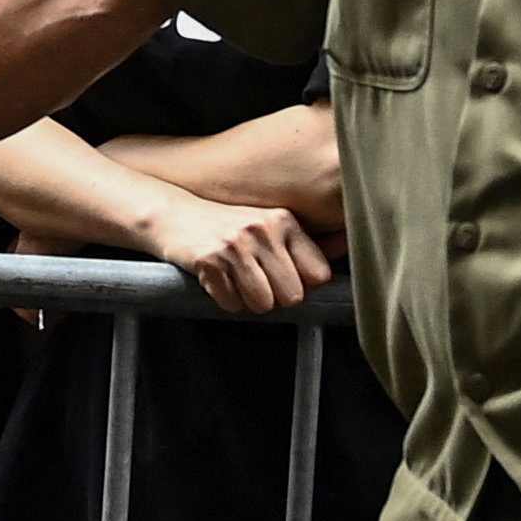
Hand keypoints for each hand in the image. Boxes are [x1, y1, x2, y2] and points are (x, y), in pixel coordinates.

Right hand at [136, 186, 331, 316]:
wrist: (173, 215)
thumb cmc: (227, 226)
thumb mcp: (268, 226)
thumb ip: (307, 243)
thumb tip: (347, 245)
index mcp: (284, 221)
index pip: (319, 275)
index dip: (303, 285)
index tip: (285, 278)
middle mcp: (263, 229)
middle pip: (293, 296)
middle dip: (274, 298)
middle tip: (255, 280)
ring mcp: (236, 244)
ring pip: (263, 305)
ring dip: (248, 301)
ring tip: (236, 280)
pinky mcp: (210, 260)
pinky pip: (232, 304)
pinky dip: (225, 300)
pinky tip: (217, 279)